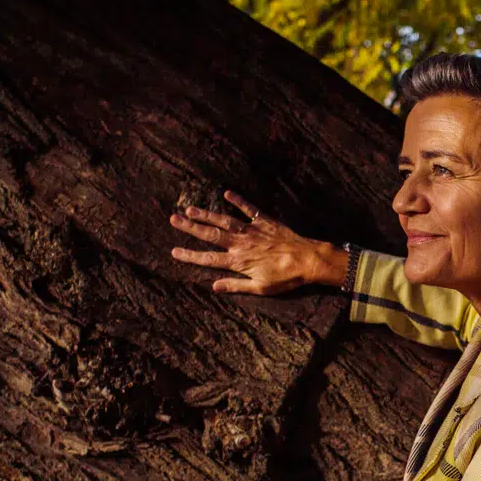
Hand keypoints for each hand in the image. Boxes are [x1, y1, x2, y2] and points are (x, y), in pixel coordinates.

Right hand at [169, 190, 346, 294]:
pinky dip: (238, 200)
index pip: (208, 259)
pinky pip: (249, 209)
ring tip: (189, 209)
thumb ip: (236, 286)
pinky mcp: (265, 222)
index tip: (174, 252)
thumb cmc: (285, 278)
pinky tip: (226, 193)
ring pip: (224, 220)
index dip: (190, 256)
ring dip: (206, 214)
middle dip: (190, 228)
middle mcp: (241, 244)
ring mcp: (252, 230)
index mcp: (238, 261)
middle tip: (172, 219)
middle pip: (210, 235)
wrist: (308, 260)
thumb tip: (214, 286)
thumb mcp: (260, 288)